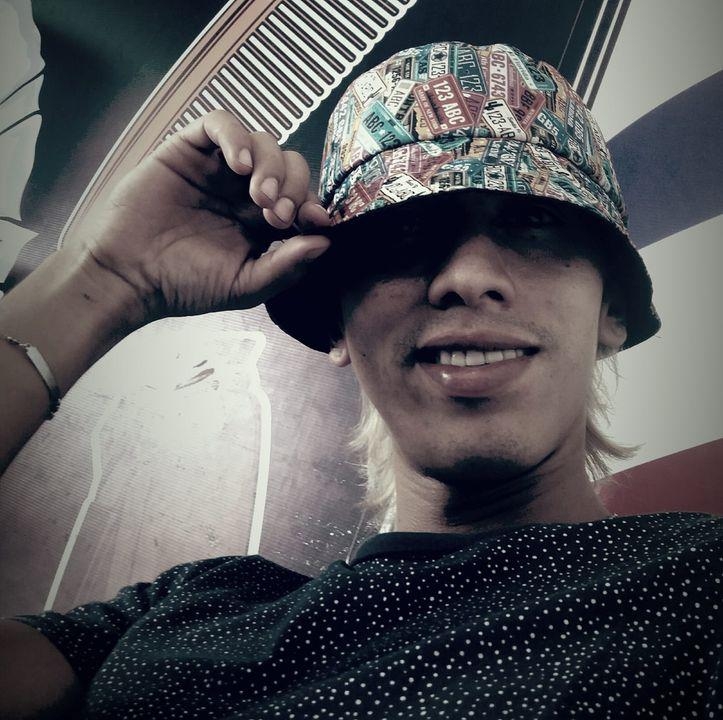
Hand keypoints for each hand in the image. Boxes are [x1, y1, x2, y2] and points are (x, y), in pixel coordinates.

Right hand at [68, 110, 331, 329]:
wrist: (131, 275)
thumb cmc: (186, 284)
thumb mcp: (246, 285)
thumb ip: (287, 265)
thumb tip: (326, 241)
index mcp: (263, 223)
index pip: (303, 199)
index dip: (314, 204)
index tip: (316, 220)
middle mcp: (245, 193)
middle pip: (290, 165)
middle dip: (294, 186)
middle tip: (277, 213)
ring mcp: (220, 170)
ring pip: (264, 142)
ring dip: (271, 165)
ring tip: (259, 195)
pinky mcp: (191, 149)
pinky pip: (222, 124)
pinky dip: (236, 137)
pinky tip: (237, 164)